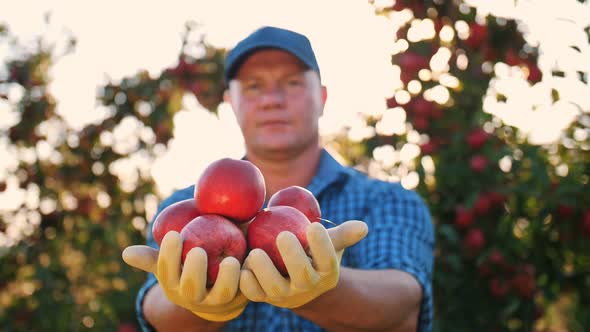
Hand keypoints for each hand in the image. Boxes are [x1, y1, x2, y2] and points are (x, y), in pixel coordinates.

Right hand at [122, 232, 247, 321]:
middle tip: (198, 251)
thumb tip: (126, 254)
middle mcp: (194, 295)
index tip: (173, 234)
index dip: (168, 255)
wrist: (219, 293)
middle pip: (191, 287)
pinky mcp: (241, 296)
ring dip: (226, 278)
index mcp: (173, 284)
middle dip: (193, 271)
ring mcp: (219, 299)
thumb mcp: (173, 264)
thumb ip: (155, 257)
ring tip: (231, 260)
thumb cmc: (192, 267)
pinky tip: (251, 263)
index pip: (166, 270)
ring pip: (222, 293)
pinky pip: (246, 290)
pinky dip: (249, 278)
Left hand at [239, 220, 367, 307]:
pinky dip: (247, 282)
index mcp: (326, 273)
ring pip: (275, 287)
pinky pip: (254, 294)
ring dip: (265, 270)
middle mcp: (307, 287)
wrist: (294, 277)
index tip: (313, 225)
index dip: (322, 245)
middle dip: (294, 257)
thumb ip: (342, 234)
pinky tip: (243, 266)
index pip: (328, 261)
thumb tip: (363, 226)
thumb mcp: (329, 243)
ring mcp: (285, 294)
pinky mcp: (264, 297)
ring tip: (257, 252)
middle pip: (303, 276)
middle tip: (283, 235)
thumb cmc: (312, 252)